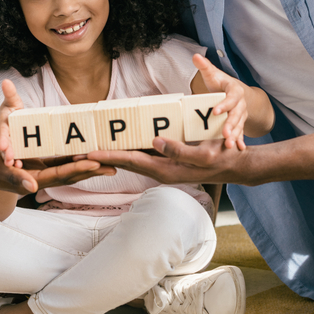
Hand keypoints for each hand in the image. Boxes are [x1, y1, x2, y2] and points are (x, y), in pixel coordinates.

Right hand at [0, 79, 23, 165]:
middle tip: (9, 161)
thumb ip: (10, 94)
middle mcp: (4, 136)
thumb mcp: (11, 103)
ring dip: (12, 160)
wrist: (10, 121)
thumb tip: (6, 81)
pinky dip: (19, 162)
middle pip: (5, 145)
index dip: (2, 139)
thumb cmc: (11, 112)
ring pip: (10, 153)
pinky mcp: (16, 150)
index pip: (2, 132)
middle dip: (7, 153)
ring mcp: (10, 145)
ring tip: (15, 166)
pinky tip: (22, 167)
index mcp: (3, 125)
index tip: (2, 146)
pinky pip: (18, 157)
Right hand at [0, 150, 114, 194]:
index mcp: (33, 180)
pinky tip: (86, 152)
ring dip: (88, 165)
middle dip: (93, 168)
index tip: (98, 161)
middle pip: (71, 173)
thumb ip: (15, 178)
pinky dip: (74, 158)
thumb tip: (33, 188)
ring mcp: (39, 173)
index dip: (80, 168)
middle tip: (116, 162)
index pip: (62, 174)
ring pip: (68, 168)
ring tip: (109, 159)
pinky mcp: (37, 166)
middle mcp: (40, 178)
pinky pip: (59, 162)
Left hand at [88, 136, 242, 184]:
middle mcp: (160, 171)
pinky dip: (128, 151)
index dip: (108, 156)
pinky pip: (142, 156)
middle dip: (103, 158)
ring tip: (91, 149)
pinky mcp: (167, 162)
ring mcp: (163, 167)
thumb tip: (155, 142)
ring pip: (132, 160)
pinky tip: (120, 144)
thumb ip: (178, 150)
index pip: (131, 161)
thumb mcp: (202, 154)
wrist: (235, 165)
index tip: (87, 153)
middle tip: (78, 153)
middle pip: (125, 162)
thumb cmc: (221, 159)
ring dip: (112, 154)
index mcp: (165, 170)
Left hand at [193, 53, 247, 149]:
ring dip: (235, 135)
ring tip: (229, 144)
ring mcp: (241, 116)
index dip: (224, 105)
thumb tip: (195, 56)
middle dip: (230, 125)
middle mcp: (240, 104)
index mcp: (235, 91)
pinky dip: (239, 141)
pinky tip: (238, 149)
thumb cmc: (222, 84)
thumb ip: (205, 67)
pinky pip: (241, 134)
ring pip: (239, 126)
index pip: (231, 98)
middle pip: (236, 115)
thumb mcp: (214, 75)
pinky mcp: (239, 124)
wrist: (239, 93)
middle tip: (224, 134)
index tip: (215, 112)